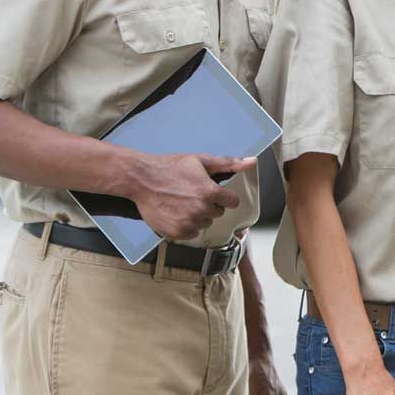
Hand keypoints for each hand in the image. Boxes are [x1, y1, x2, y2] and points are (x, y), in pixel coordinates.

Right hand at [126, 153, 248, 241]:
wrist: (142, 179)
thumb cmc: (170, 167)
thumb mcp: (201, 160)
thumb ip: (229, 164)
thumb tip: (252, 162)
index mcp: (210, 193)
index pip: (233, 202)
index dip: (224, 196)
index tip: (214, 192)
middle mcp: (201, 210)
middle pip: (218, 212)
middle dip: (210, 204)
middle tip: (193, 194)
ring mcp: (188, 223)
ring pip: (205, 223)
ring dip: (198, 216)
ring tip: (182, 203)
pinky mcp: (176, 233)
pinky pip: (191, 233)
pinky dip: (186, 226)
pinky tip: (176, 213)